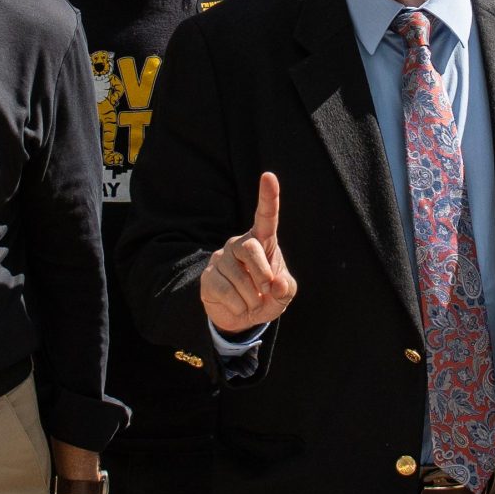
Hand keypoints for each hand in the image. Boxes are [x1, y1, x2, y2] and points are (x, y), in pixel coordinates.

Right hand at [199, 171, 296, 331]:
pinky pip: (225, 292)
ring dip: (252, 298)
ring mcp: (221, 258)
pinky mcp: (208, 276)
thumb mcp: (284, 294)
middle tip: (267, 290)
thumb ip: (286, 288)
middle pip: (250, 248)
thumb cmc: (267, 296)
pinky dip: (239, 307)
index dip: (268, 197)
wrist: (243, 317)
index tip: (269, 176)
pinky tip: (239, 306)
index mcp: (263, 241)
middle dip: (262, 274)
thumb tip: (276, 285)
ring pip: (238, 277)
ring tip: (252, 301)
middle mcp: (239, 244)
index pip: (266, 216)